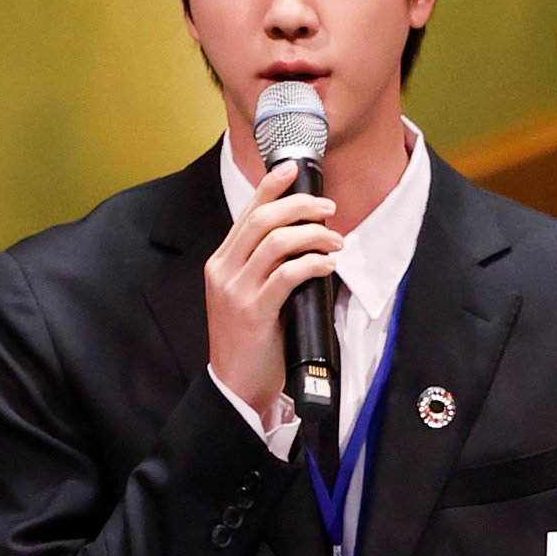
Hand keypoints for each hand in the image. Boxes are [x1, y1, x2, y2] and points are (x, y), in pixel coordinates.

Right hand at [202, 159, 339, 425]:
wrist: (235, 386)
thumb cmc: (251, 341)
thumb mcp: (249, 296)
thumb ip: (265, 267)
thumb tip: (304, 238)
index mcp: (221, 262)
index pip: (246, 212)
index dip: (271, 186)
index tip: (294, 169)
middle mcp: (223, 271)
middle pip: (262, 219)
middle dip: (300, 205)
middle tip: (329, 209)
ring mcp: (236, 291)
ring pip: (275, 242)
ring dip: (312, 234)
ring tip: (335, 241)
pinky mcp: (253, 312)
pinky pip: (286, 275)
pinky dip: (311, 263)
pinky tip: (327, 265)